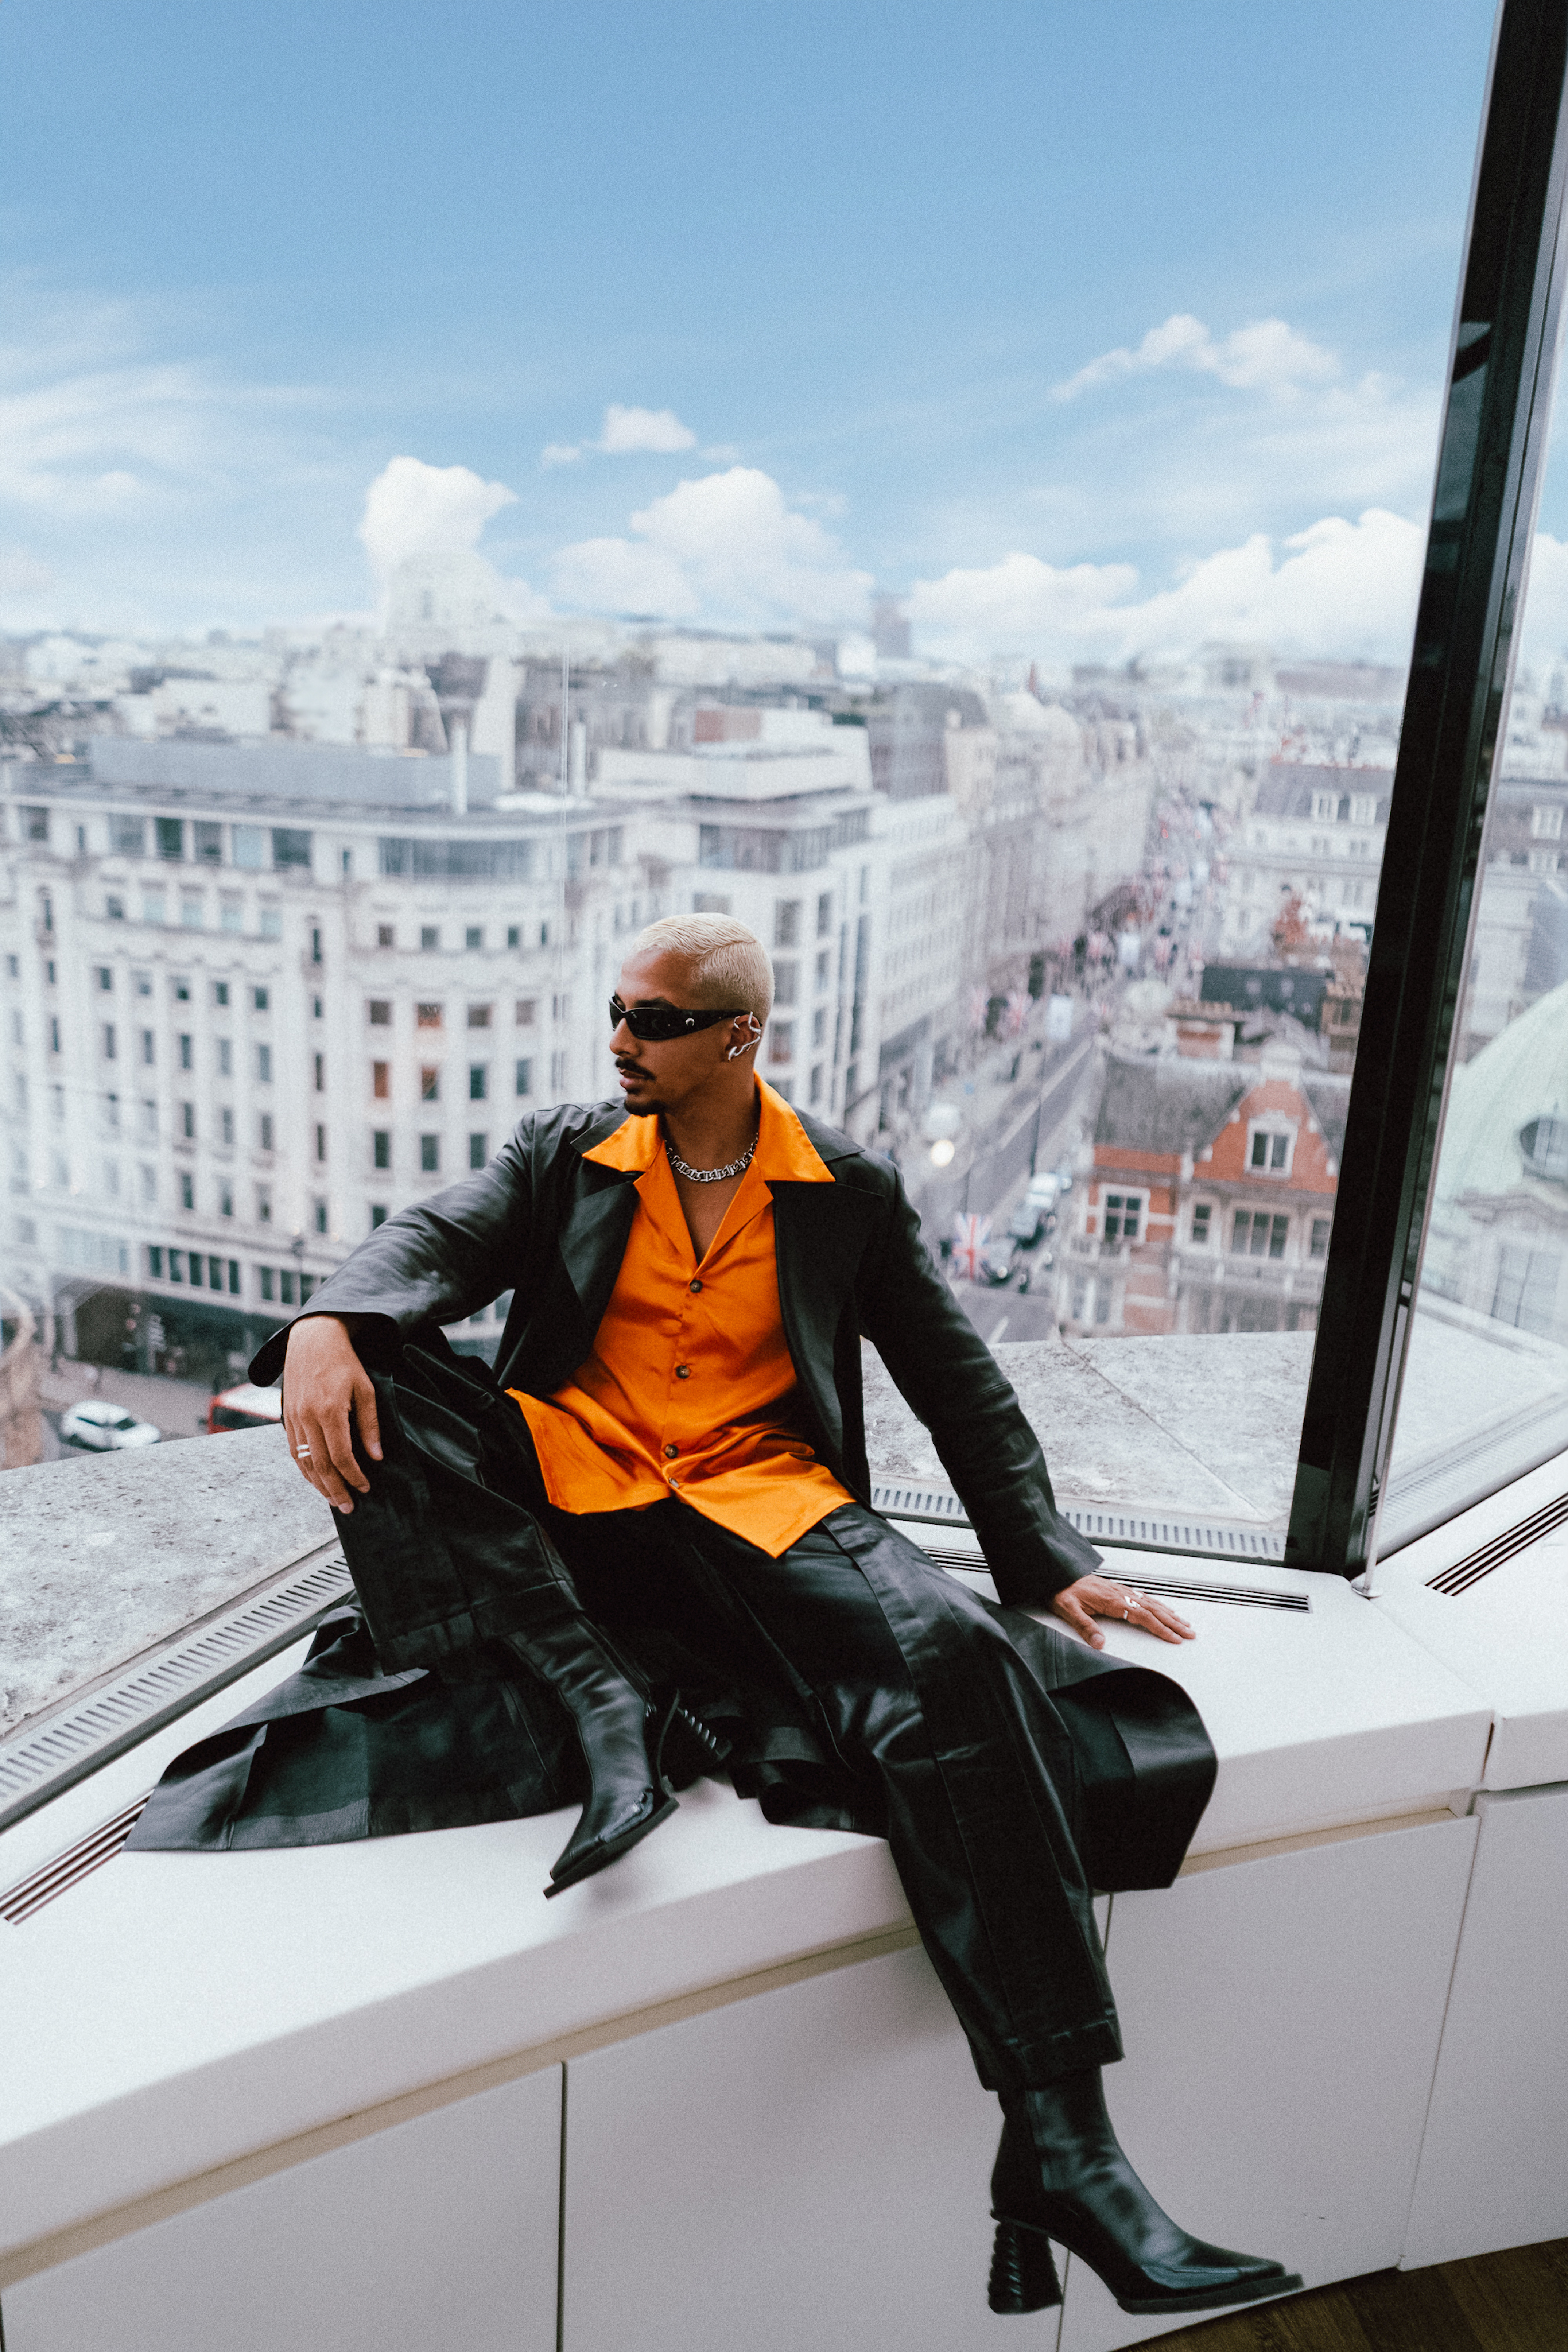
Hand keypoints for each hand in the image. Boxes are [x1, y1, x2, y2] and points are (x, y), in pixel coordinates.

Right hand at [281, 1315, 380, 1513]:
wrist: (313, 1339)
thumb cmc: (345, 1363)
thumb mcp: (366, 1390)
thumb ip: (370, 1425)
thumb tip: (375, 1458)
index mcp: (329, 1411)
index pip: (341, 1456)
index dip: (354, 1477)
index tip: (366, 1489)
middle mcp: (307, 1418)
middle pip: (320, 1466)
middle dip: (335, 1490)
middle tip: (348, 1508)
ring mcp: (293, 1418)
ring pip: (304, 1462)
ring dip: (318, 1485)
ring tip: (333, 1499)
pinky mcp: (286, 1416)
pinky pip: (294, 1450)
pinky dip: (305, 1469)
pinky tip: (316, 1478)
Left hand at [1049, 1573, 1193, 1649]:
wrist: (1057, 1573)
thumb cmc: (1062, 1590)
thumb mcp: (1068, 1610)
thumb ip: (1084, 1626)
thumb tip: (1099, 1643)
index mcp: (1111, 1599)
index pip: (1142, 1615)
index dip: (1160, 1628)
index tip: (1174, 1637)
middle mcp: (1120, 1593)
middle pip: (1153, 1609)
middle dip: (1173, 1622)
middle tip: (1190, 1633)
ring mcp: (1121, 1591)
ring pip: (1151, 1602)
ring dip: (1169, 1613)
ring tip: (1185, 1623)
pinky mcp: (1118, 1590)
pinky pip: (1144, 1598)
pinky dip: (1158, 1605)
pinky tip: (1164, 1609)